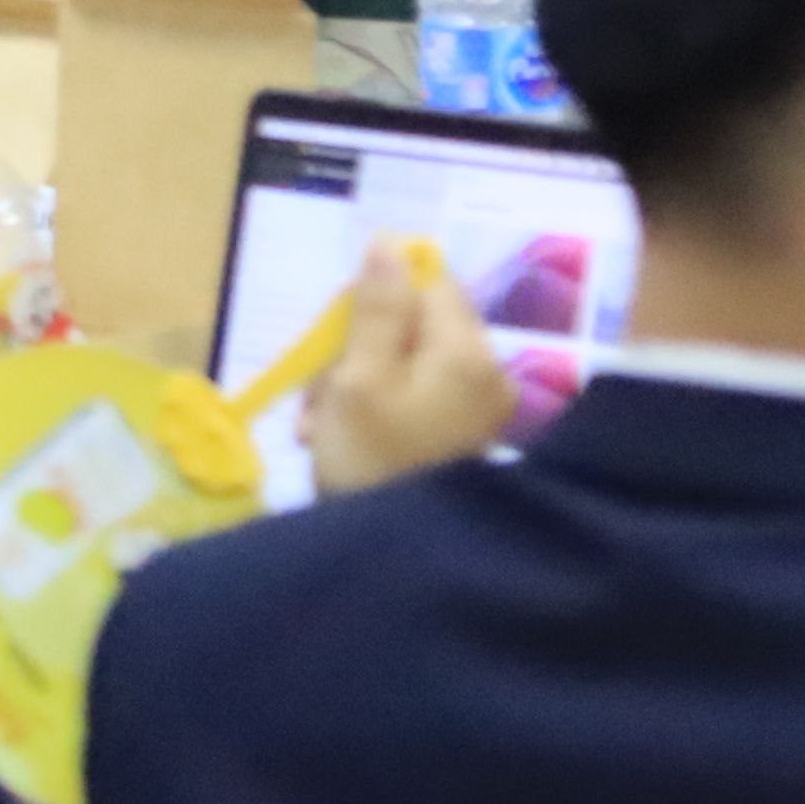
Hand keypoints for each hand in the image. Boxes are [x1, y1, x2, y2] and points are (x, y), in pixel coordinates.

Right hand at [305, 238, 515, 494]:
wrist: (399, 560)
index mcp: (467, 353)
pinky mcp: (462, 436)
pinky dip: (374, 406)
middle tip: (317, 390)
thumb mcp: (358, 379)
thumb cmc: (371, 462)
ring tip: (318, 423)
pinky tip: (339, 437)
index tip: (336, 332)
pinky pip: (415, 396)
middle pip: (417, 322)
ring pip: (408, 360)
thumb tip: (391, 242)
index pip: (430, 282)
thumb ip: (378, 309)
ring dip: (354, 379)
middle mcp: (487, 373)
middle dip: (357, 344)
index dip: (377, 292)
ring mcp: (478, 409)